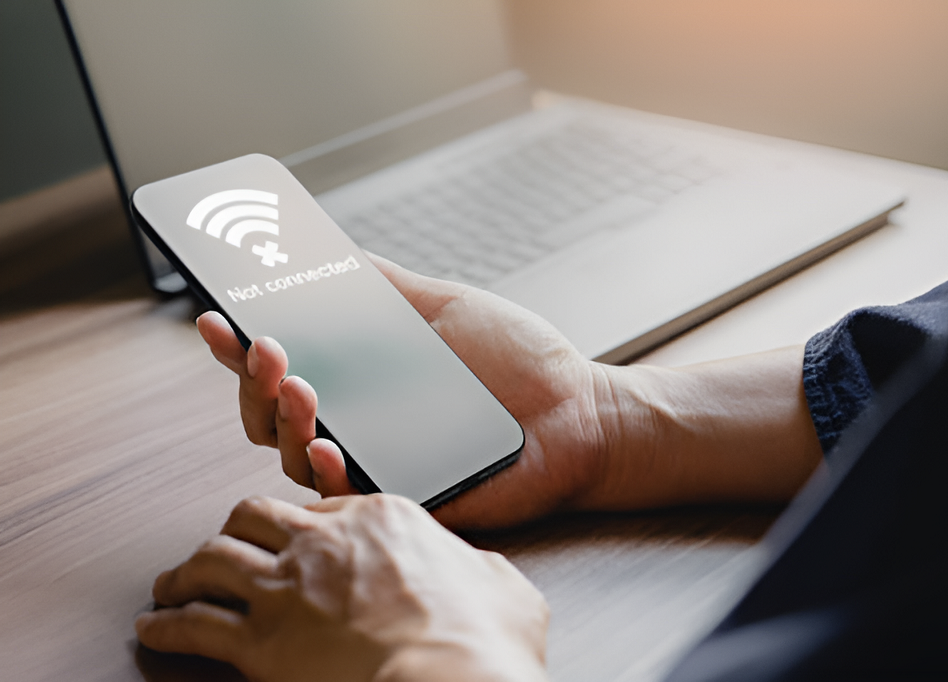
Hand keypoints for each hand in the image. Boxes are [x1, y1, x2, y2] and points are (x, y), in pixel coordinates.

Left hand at [135, 495, 548, 681]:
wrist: (446, 681)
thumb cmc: (479, 641)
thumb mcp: (504, 587)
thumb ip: (481, 569)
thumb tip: (483, 574)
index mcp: (382, 518)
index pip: (321, 504)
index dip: (299, 521)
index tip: (289, 531)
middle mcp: (325, 542)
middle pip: (254, 515)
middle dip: (232, 528)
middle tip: (222, 542)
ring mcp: (287, 588)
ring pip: (212, 559)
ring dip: (186, 571)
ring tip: (172, 581)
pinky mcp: (261, 641)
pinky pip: (193, 625)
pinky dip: (166, 626)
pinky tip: (155, 629)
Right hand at [198, 254, 614, 528]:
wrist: (578, 410)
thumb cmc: (516, 361)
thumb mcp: (444, 308)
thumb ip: (388, 286)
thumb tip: (334, 250)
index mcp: (359, 382)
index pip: (280, 370)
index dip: (238, 349)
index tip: (216, 317)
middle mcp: (356, 426)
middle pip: (271, 417)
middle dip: (253, 382)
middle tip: (262, 345)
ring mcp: (377, 465)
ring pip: (297, 460)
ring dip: (282, 422)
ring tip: (297, 385)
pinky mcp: (406, 501)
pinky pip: (351, 499)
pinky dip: (328, 473)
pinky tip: (326, 445)